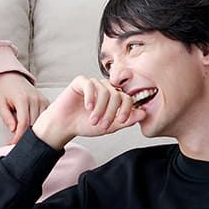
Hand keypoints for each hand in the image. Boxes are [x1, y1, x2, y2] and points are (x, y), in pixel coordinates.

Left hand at [0, 72, 50, 142]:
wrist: (13, 78)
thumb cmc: (6, 91)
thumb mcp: (0, 104)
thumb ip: (6, 117)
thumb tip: (13, 130)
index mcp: (22, 99)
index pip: (23, 123)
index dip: (18, 136)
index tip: (13, 143)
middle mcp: (34, 99)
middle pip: (33, 125)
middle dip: (25, 136)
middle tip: (17, 143)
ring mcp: (42, 100)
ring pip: (41, 123)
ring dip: (34, 132)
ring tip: (25, 138)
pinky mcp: (46, 102)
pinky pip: (46, 118)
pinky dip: (40, 125)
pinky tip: (34, 129)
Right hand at [31, 75, 146, 150]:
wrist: (64, 125)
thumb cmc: (84, 125)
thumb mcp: (109, 126)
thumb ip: (126, 120)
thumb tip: (143, 114)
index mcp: (114, 98)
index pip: (127, 98)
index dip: (127, 109)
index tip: (121, 120)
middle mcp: (105, 89)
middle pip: (117, 95)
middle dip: (111, 112)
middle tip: (103, 125)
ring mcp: (93, 84)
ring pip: (104, 91)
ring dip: (100, 108)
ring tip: (93, 120)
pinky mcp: (80, 82)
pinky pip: (90, 85)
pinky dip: (91, 97)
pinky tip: (87, 107)